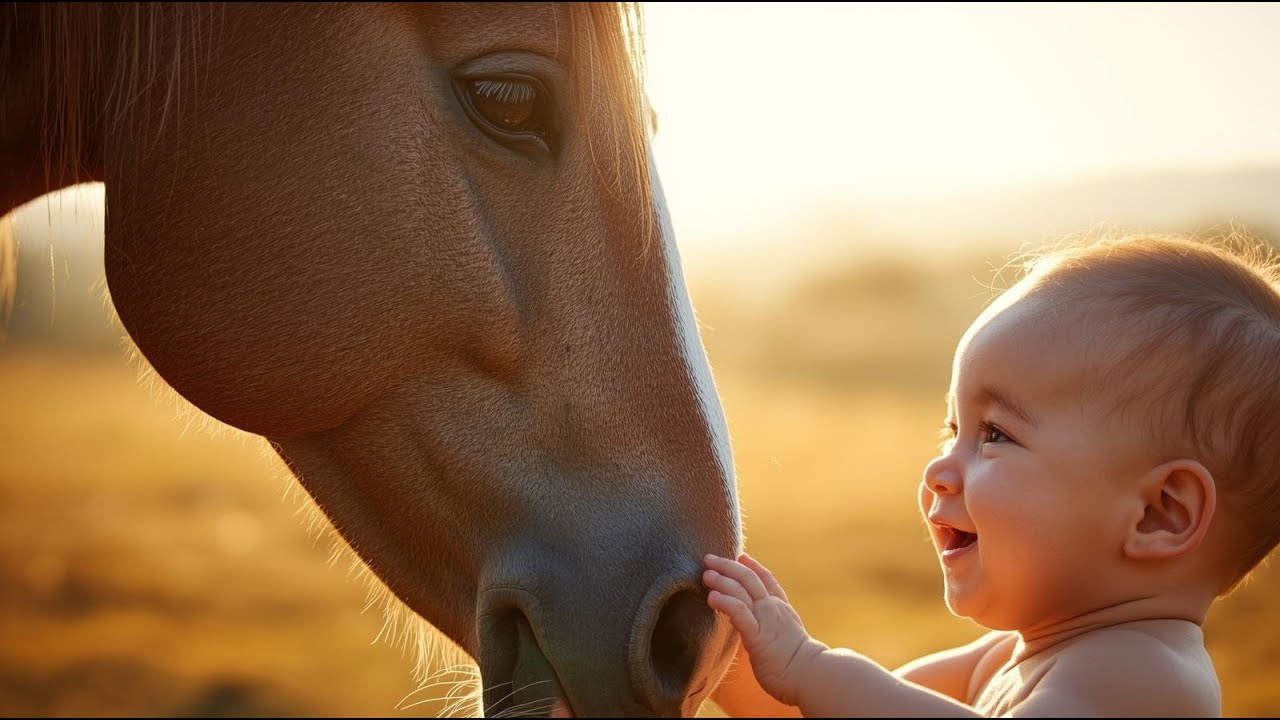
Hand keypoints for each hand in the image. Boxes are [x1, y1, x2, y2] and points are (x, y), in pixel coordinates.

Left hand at [703, 553, 825, 705]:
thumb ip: (776, 628)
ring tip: (706, 574)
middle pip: (749, 578)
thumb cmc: (800, 665)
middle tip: (709, 559)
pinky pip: (739, 612)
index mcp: (782, 609)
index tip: (741, 556)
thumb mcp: (788, 637)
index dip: (753, 566)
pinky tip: (712, 597)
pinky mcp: (757, 635)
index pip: (767, 580)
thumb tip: (763, 632)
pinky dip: (725, 601)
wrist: (812, 675)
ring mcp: (766, 619)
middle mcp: (773, 609)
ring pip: (741, 590)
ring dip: (722, 580)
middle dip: (728, 566)